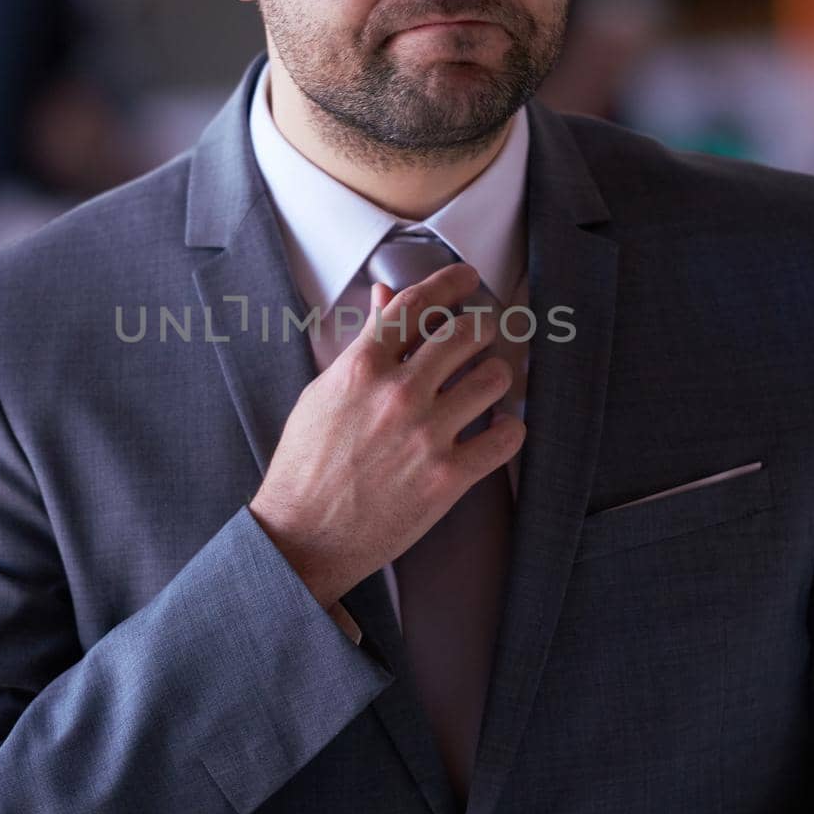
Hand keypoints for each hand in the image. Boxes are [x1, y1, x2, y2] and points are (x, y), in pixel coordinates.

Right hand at [248, 262, 524, 605]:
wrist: (304, 536)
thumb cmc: (306, 463)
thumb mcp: (323, 392)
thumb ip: (362, 344)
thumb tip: (384, 298)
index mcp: (361, 367)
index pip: (416, 304)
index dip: (449, 282)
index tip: (468, 277)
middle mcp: (398, 393)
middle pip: (465, 333)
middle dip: (482, 326)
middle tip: (484, 333)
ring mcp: (427, 435)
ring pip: (493, 379)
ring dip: (498, 375)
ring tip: (489, 382)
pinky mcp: (449, 477)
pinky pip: (506, 438)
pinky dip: (510, 428)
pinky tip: (499, 427)